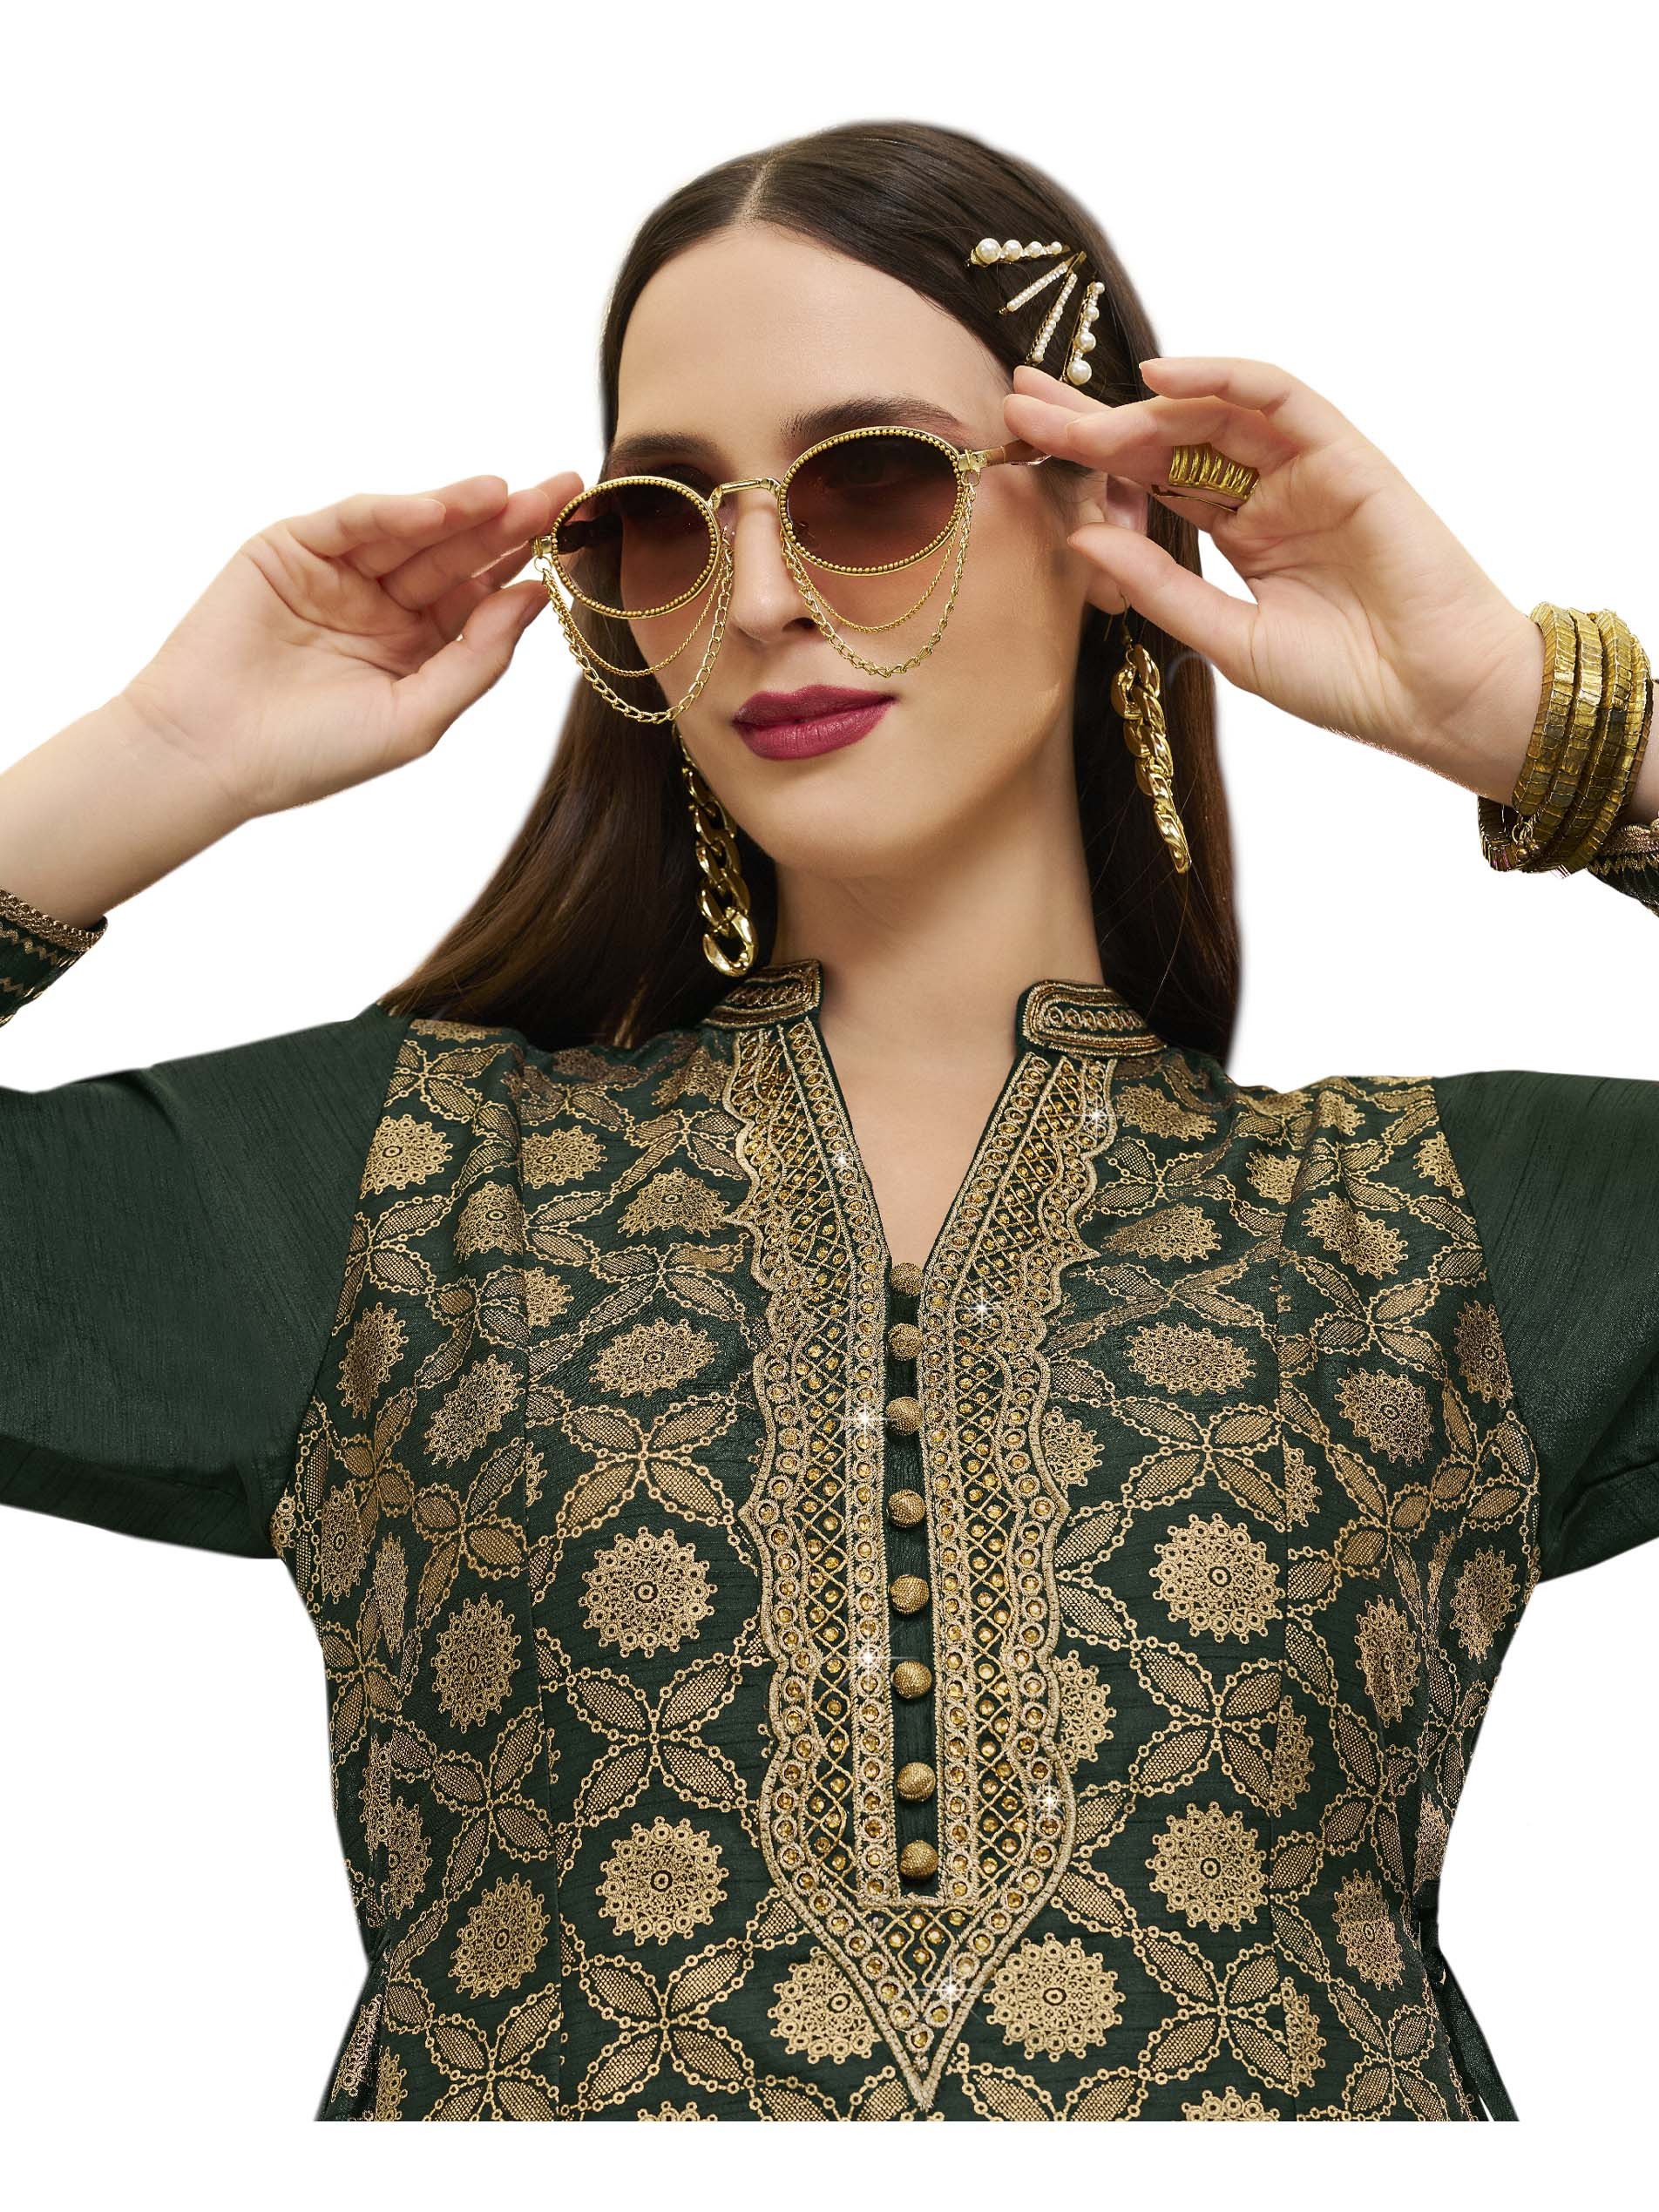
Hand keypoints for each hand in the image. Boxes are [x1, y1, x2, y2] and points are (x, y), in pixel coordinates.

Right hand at [119, 470, 582, 824]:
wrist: (212, 755)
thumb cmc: (313, 754)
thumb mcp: (417, 717)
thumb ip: (478, 658)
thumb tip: (535, 597)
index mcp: (421, 647)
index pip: (484, 595)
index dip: (529, 564)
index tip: (579, 537)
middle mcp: (385, 605)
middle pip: (458, 554)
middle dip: (509, 523)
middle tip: (562, 490)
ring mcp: (340, 574)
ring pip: (412, 532)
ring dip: (460, 509)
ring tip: (508, 493)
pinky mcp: (292, 548)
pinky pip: (353, 522)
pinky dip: (395, 511)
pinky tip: (441, 507)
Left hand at [1003, 358, 1544, 800]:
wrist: (1435, 698)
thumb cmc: (1344, 682)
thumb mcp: (1227, 638)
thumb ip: (1157, 586)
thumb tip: (1077, 538)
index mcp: (1237, 534)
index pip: (1147, 482)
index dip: (1084, 461)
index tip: (1019, 444)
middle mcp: (1265, 492)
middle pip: (1166, 439)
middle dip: (1092, 419)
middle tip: (1019, 399)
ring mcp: (1304, 469)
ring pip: (1212, 414)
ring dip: (1138, 404)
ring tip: (1069, 406)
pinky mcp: (1344, 455)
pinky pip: (1279, 398)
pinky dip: (1223, 380)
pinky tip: (1159, 378)